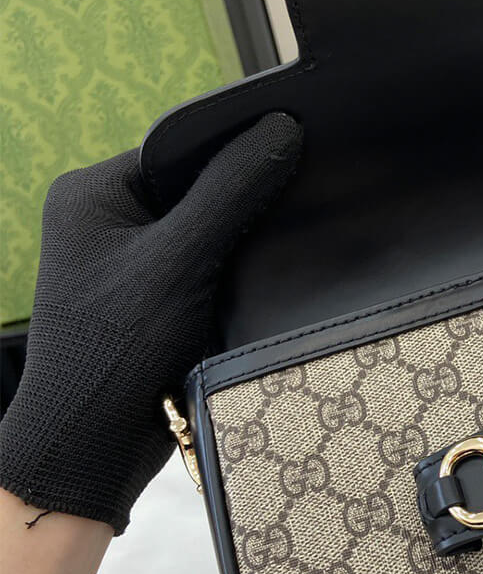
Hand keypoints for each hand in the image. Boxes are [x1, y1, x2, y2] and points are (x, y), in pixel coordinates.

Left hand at [0, 113, 302, 532]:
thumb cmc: (117, 347)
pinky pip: (205, 263)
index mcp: (93, 192)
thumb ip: (230, 192)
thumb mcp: (179, 258)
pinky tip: (266, 271)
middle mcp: (106, 219)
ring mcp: (130, 261)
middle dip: (242, 197)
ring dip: (240, 236)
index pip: (179, 148)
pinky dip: (233, 268)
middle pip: (195, 186)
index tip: (295, 147)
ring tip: (287, 233)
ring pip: (205, 226)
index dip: (236, 148)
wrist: (95, 444)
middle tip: (299, 194)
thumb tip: (281, 130)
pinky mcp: (155, 296)